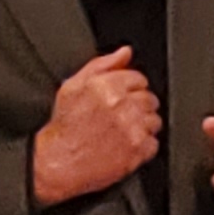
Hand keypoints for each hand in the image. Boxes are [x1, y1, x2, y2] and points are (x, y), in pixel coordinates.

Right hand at [31, 46, 162, 205]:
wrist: (59, 162)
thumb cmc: (64, 127)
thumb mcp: (73, 86)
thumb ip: (102, 65)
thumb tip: (125, 53)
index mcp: (108, 86)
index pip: (139, 79)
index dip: (130, 89)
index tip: (121, 99)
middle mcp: (122, 106)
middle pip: (149, 99)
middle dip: (137, 107)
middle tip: (120, 118)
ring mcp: (132, 129)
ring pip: (154, 121)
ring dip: (142, 126)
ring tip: (122, 133)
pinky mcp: (138, 150)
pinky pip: (153, 144)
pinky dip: (143, 147)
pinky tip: (125, 146)